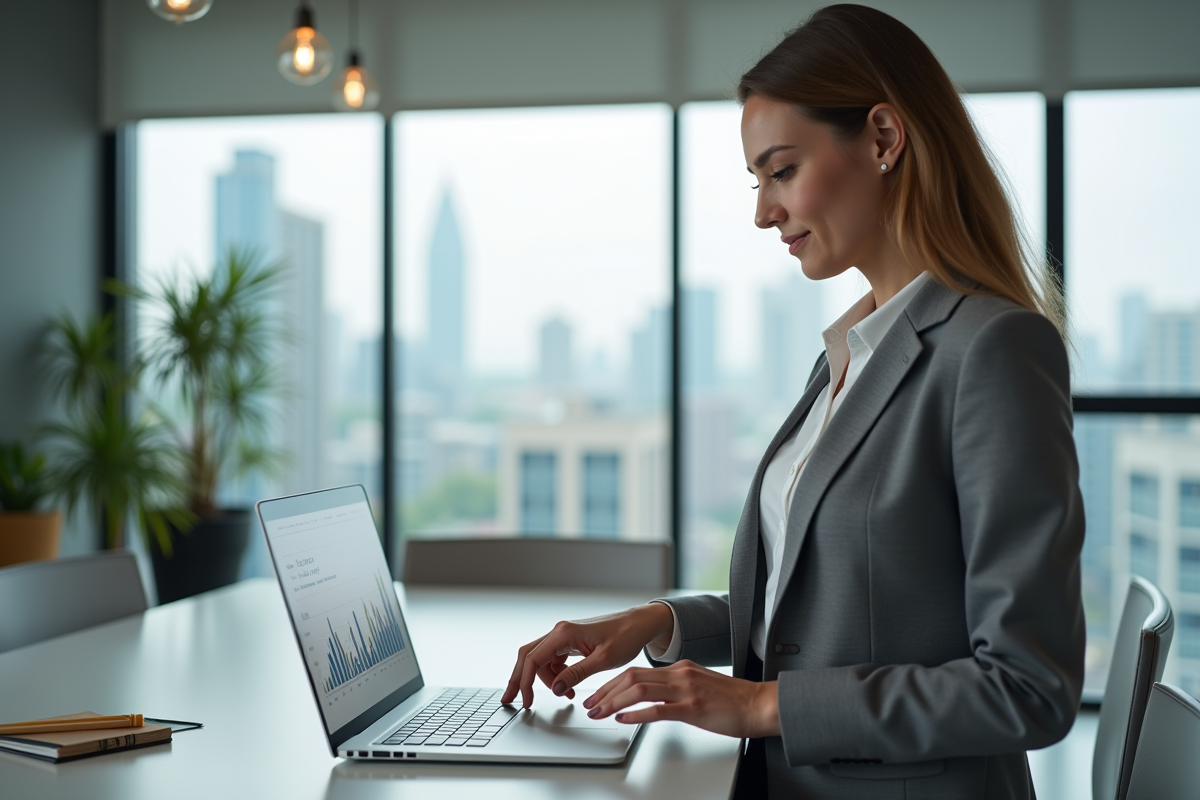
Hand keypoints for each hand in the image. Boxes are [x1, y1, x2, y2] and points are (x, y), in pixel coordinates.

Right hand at [501, 603, 674, 708]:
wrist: (639, 624)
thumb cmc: (625, 636)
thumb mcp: (603, 660)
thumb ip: (576, 674)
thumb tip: (555, 688)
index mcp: (564, 633)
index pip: (533, 659)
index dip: (526, 682)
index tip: (526, 701)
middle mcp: (559, 632)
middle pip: (528, 656)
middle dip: (519, 679)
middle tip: (510, 700)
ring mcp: (563, 636)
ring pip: (540, 660)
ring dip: (544, 680)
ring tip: (564, 695)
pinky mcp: (570, 641)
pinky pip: (553, 660)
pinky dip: (555, 675)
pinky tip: (567, 687)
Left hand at [582, 660, 780, 738]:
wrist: (759, 704)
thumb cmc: (734, 700)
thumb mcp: (700, 685)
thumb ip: (677, 687)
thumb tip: (654, 696)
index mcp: (680, 668)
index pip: (637, 670)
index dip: (612, 682)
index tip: (598, 693)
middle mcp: (680, 674)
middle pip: (632, 676)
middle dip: (606, 691)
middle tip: (590, 704)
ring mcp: (686, 690)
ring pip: (639, 689)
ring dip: (614, 702)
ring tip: (599, 713)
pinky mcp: (693, 708)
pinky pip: (657, 709)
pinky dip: (636, 714)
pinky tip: (623, 720)